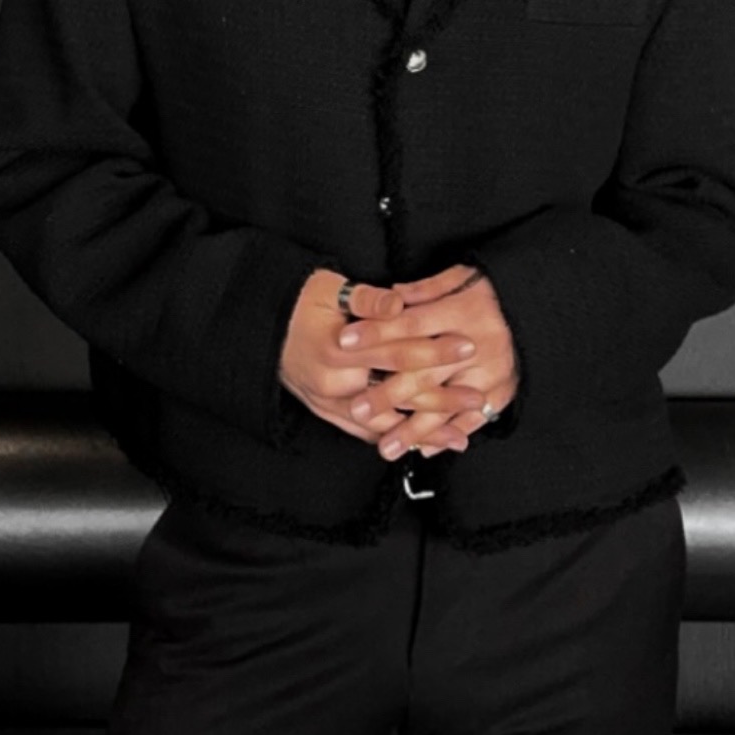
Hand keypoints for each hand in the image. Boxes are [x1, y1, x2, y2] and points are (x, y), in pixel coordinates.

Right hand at [278, 267, 482, 452]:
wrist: (258, 328)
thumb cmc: (296, 303)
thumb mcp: (328, 289)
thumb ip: (366, 299)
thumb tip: (397, 302)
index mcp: (338, 351)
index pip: (395, 352)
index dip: (433, 351)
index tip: (467, 348)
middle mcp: (335, 384)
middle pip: (397, 396)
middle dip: (441, 401)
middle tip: (476, 399)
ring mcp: (330, 404)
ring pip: (384, 425)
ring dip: (424, 433)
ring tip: (459, 437)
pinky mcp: (328, 414)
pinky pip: (365, 434)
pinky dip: (395, 439)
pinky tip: (421, 445)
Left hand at [338, 264, 519, 458]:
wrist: (542, 310)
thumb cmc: (496, 291)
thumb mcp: (463, 276)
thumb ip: (425, 290)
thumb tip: (388, 298)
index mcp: (463, 312)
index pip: (411, 325)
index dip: (377, 334)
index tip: (345, 342)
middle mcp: (478, 346)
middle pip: (425, 374)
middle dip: (388, 394)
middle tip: (358, 409)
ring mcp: (491, 374)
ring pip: (446, 406)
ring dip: (414, 430)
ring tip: (386, 447)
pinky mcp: (503, 393)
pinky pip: (472, 420)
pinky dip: (446, 436)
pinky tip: (422, 449)